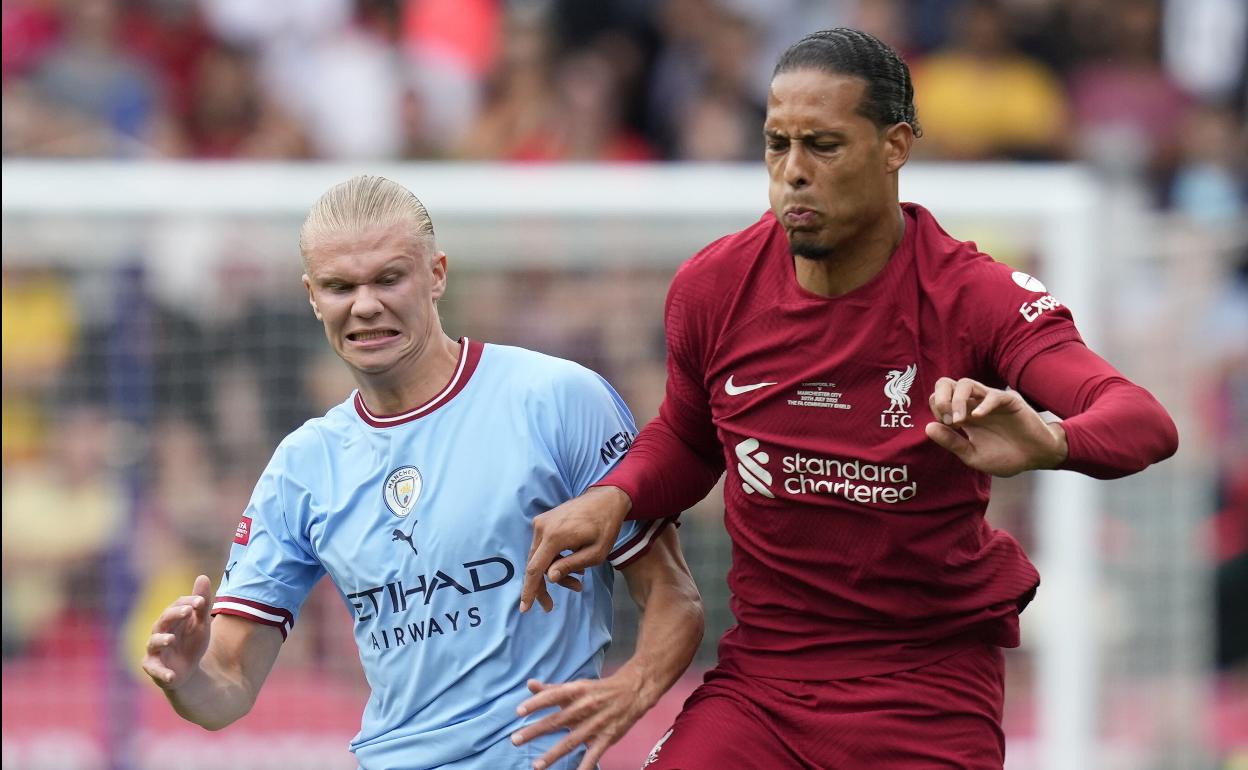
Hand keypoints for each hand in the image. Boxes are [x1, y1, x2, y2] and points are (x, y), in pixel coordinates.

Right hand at [141, 575, 213, 690]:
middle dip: (175, 615)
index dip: (188, 602)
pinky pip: (155, 670)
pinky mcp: (154, 668)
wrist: (189, 670)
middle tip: (188, 611)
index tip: (201, 602)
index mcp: (172, 619)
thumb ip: (201, 604)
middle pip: (164, 620)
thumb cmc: (192, 642)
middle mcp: (160, 632)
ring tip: (171, 639)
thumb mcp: (201, 623)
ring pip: (154, 643)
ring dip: (162, 640)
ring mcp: (155, 650)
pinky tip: (171, 676)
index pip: (176, 606)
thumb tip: (202, 576)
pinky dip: (162, 673)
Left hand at [510, 667, 651, 769]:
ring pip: (571, 741)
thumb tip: (529, 685)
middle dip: (535, 731)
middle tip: (515, 739)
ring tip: (535, 765)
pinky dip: (584, 767)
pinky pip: (593, 755)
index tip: (518, 712)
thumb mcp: (576, 686)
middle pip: (556, 721)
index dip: (536, 704)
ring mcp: (595, 724)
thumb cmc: (599, 690)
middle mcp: (584, 707)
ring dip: (552, 754)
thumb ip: (552, 689)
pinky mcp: (606, 738)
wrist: (633, 692)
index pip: (552, 696)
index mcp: (576, 691)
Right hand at [521, 486, 629, 612]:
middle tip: (551, 605)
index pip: (535, 569)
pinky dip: (553, 559)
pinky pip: (542, 546)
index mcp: (555, 536)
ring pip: (538, 557)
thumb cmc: (606, 527)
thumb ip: (571, 565)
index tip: (525, 608)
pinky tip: (573, 563)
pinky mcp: (543, 520)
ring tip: (577, 580)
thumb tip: (549, 578)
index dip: (529, 591)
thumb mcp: (596, 553)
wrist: (606, 499)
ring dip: (553, 572)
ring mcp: (541, 522)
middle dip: (544, 586)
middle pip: (534, 565)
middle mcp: (542, 527)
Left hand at [925, 377, 1067, 475]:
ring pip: (967, 383)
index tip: (947, 426)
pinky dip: (983, 404)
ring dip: (957, 400)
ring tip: (959, 421)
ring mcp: (990, 401)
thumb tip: (927, 427)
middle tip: (947, 418)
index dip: (936, 409)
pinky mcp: (1010, 401)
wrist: (1036, 458)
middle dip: (940, 396)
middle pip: (947, 383)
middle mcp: (973, 404)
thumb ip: (951, 442)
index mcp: (962, 415)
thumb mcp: (973, 455)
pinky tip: (978, 417)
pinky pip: (993, 395)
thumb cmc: (1005, 457)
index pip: (938, 398)